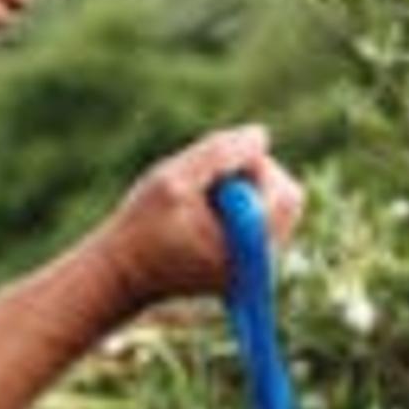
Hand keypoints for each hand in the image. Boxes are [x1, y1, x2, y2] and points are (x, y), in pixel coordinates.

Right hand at [100, 125, 305, 304]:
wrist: (123, 273)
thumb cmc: (141, 228)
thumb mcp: (172, 181)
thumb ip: (218, 153)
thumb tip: (261, 136)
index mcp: (248, 250)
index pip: (284, 193)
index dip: (255, 170)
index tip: (215, 176)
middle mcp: (261, 265)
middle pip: (286, 200)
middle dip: (250, 180)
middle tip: (205, 188)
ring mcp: (257, 268)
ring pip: (272, 207)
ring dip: (240, 192)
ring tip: (199, 204)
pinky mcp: (248, 265)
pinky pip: (259, 219)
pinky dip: (235, 207)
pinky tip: (202, 215)